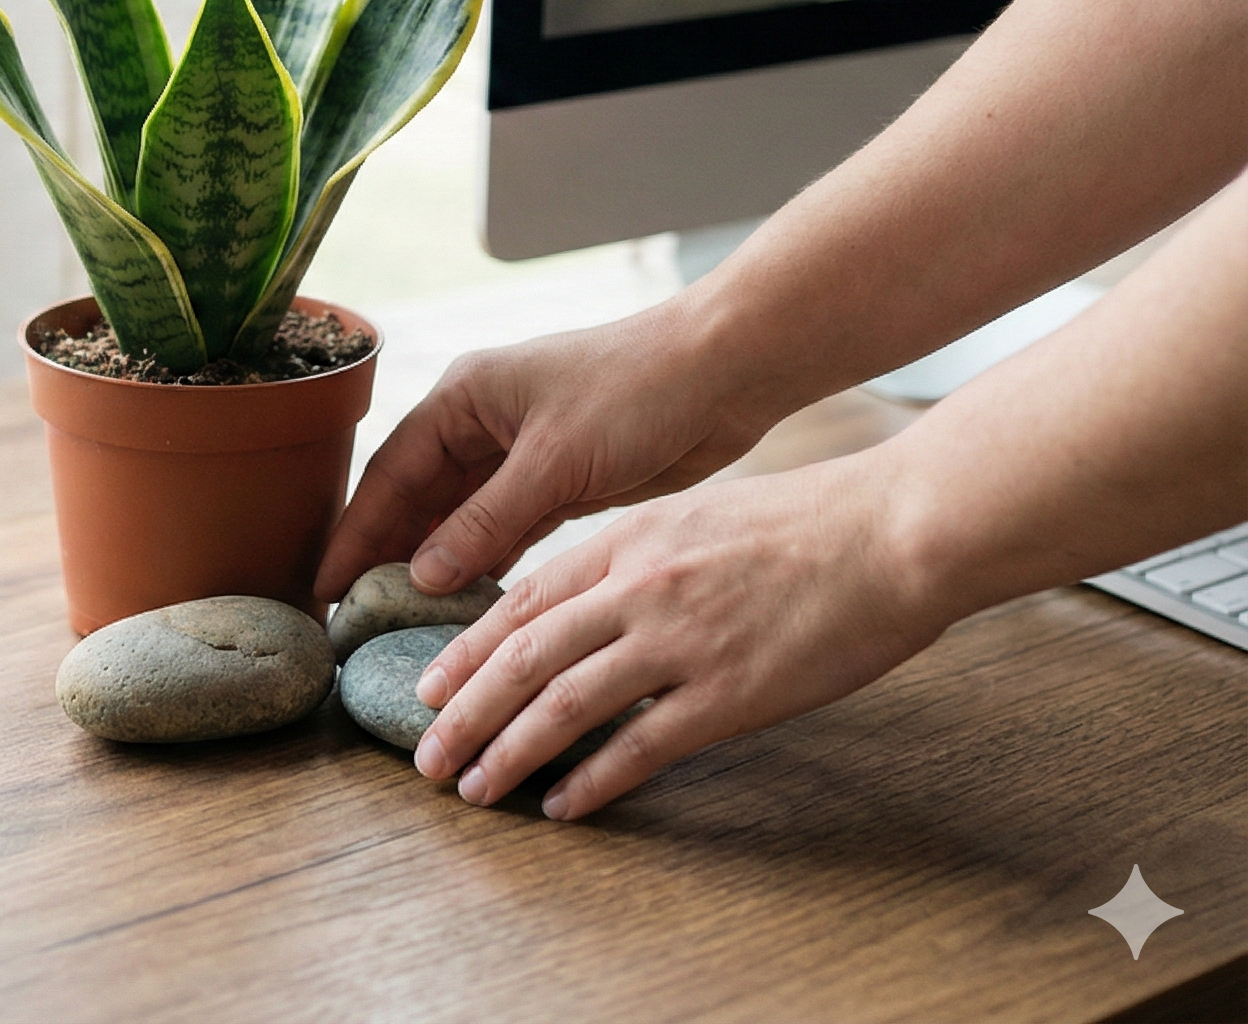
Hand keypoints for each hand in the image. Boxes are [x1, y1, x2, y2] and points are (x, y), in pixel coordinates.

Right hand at [313, 298, 794, 602]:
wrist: (726, 373)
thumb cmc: (635, 391)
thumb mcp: (552, 460)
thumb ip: (485, 521)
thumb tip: (421, 575)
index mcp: (464, 398)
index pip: (391, 474)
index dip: (356, 533)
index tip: (327, 587)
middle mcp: (482, 425)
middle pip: (417, 500)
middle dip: (386, 556)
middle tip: (356, 617)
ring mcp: (521, 456)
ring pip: (460, 521)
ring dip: (434, 566)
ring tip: (401, 623)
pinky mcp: (562, 483)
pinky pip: (505, 533)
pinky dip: (484, 566)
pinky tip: (466, 605)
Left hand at [406, 455, 950, 818]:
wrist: (898, 529)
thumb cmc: (812, 521)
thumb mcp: (697, 516)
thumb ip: (637, 557)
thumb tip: (591, 601)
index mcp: (628, 541)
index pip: (522, 602)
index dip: (466, 651)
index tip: (428, 689)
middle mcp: (638, 588)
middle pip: (523, 658)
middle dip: (463, 712)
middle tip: (426, 756)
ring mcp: (680, 640)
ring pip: (563, 704)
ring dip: (508, 753)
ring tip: (472, 789)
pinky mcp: (729, 692)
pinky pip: (639, 745)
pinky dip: (591, 780)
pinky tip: (561, 807)